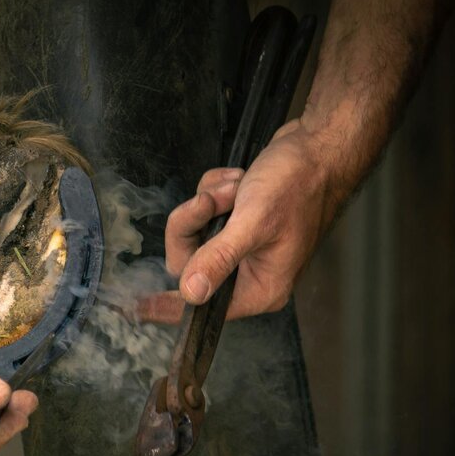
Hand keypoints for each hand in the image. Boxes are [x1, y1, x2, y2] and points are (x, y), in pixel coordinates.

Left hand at [139, 120, 339, 322]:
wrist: (318, 146)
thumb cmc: (299, 185)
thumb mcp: (254, 223)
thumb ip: (219, 259)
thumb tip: (191, 293)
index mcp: (261, 287)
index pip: (204, 306)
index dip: (169, 307)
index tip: (136, 309)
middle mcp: (250, 273)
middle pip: (189, 261)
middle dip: (196, 222)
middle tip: (214, 200)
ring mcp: (242, 247)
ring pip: (194, 232)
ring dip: (209, 202)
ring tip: (237, 186)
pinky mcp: (237, 222)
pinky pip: (204, 212)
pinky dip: (216, 190)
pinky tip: (240, 180)